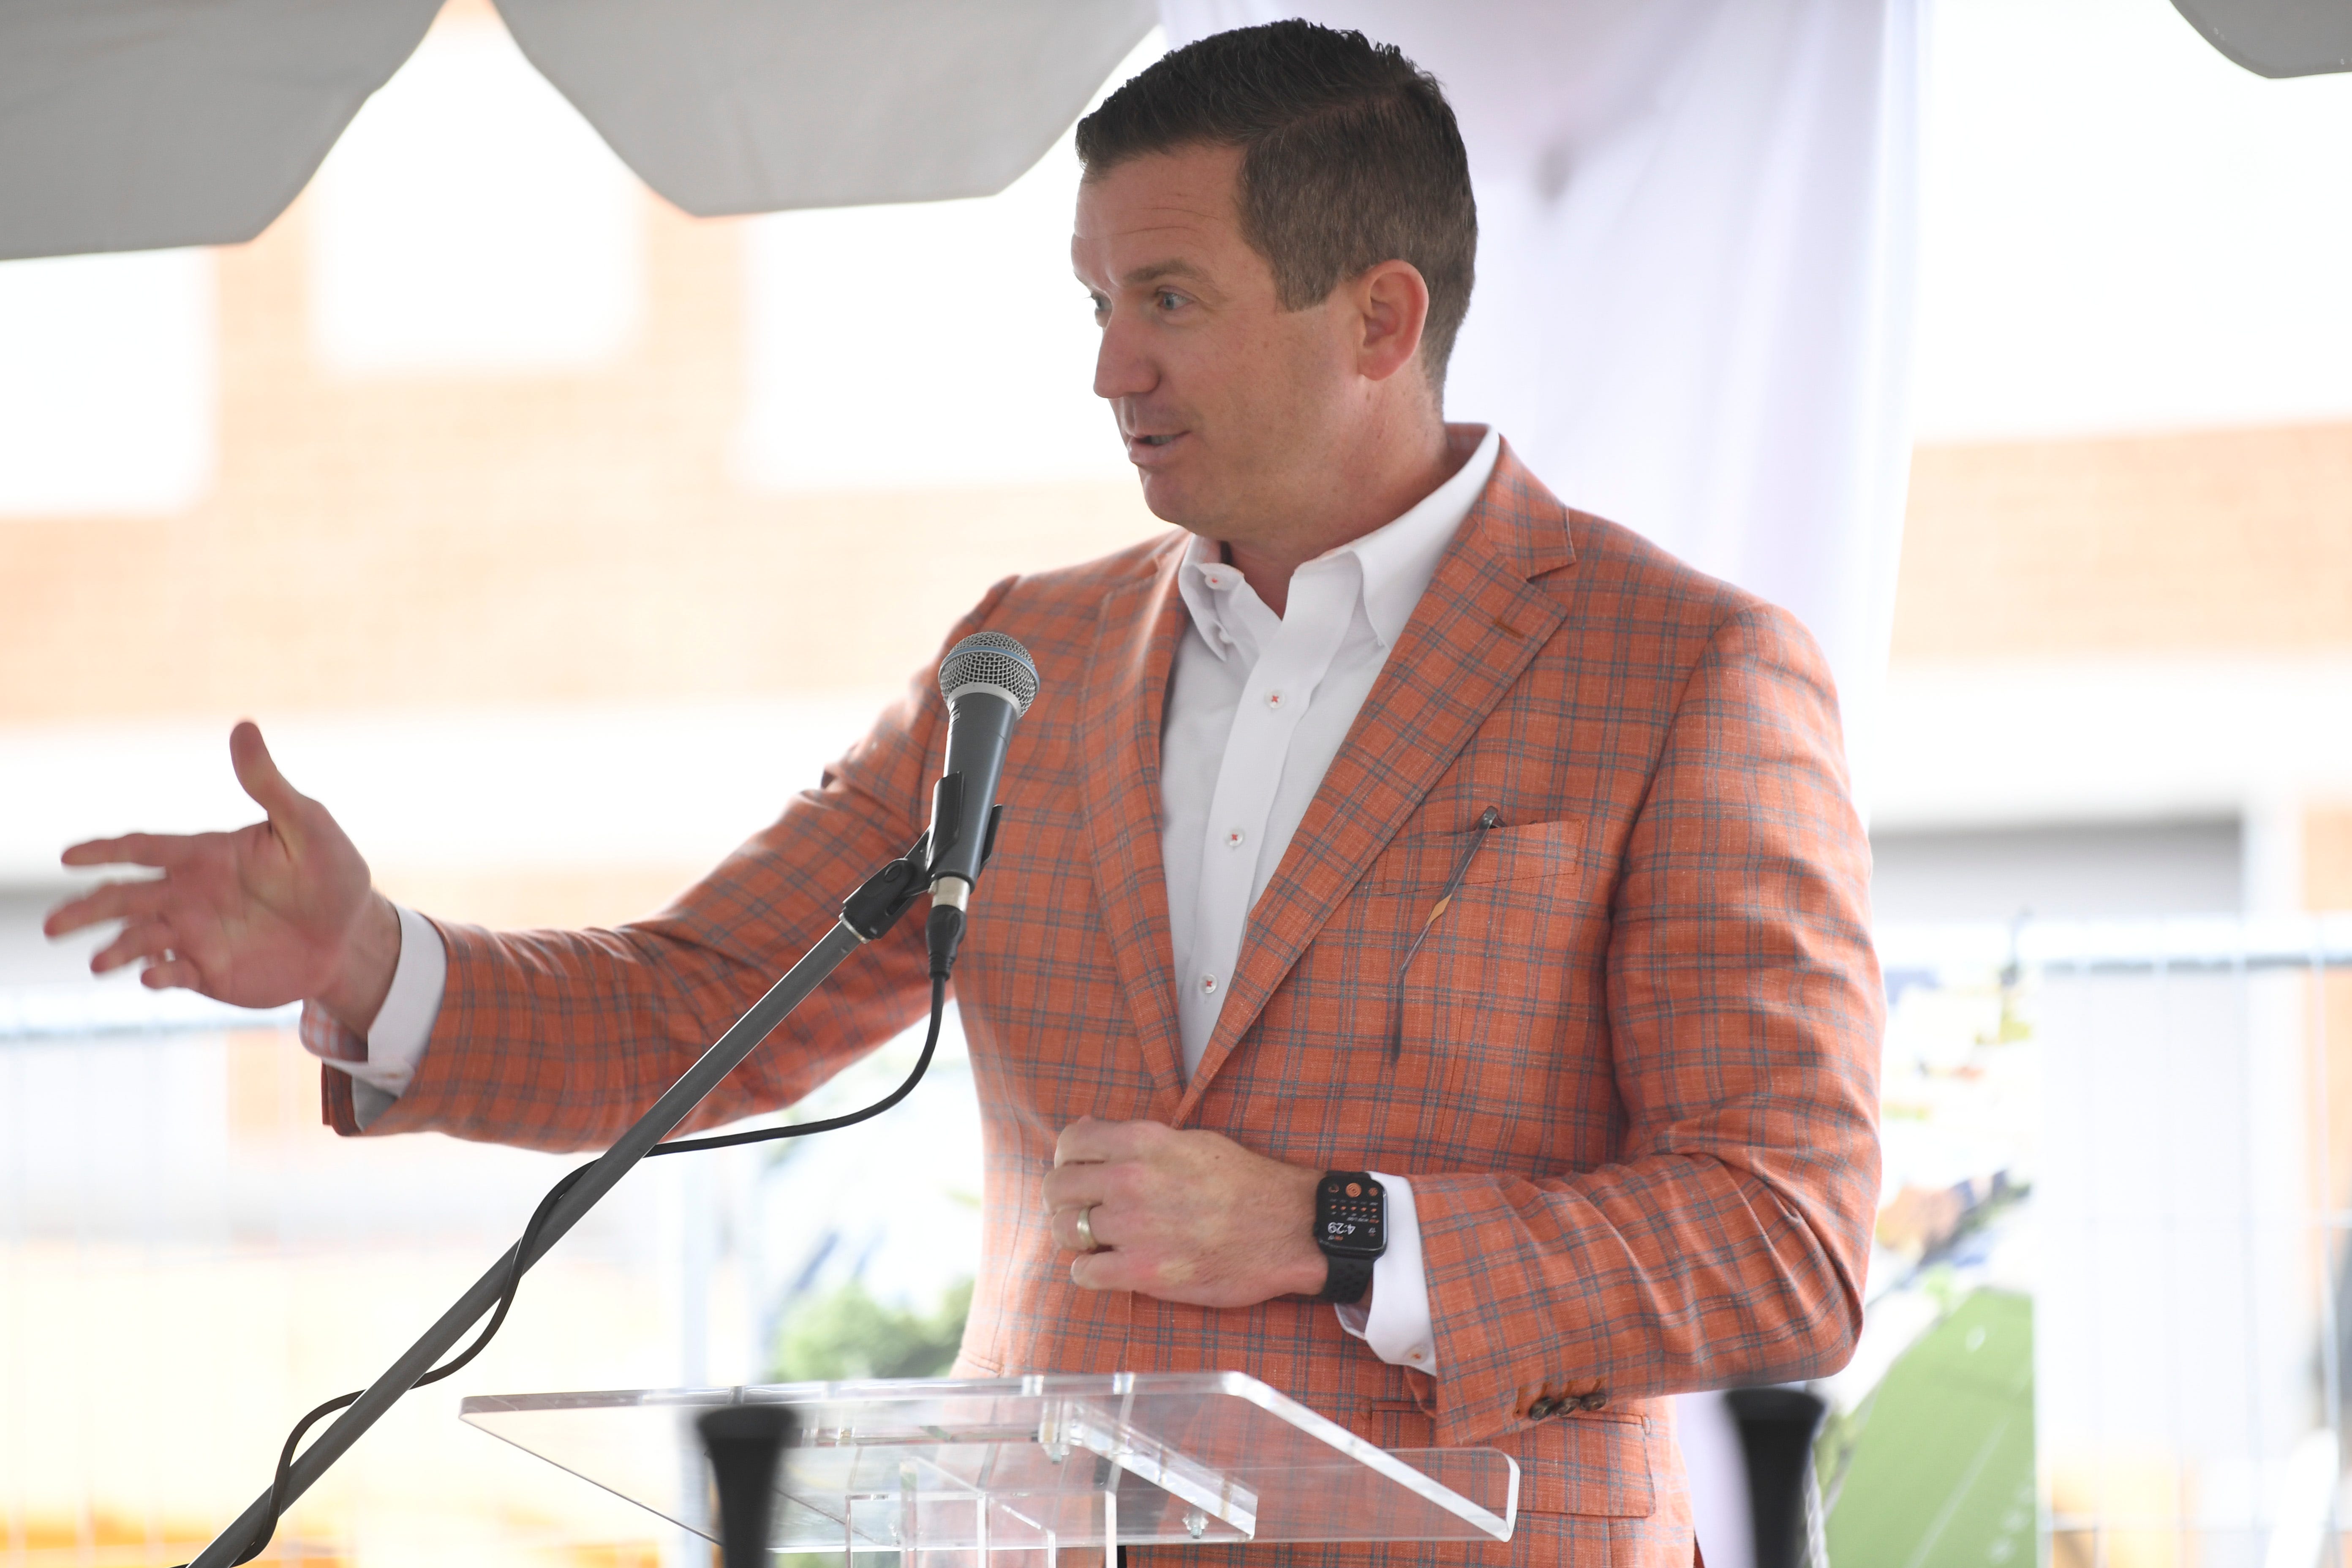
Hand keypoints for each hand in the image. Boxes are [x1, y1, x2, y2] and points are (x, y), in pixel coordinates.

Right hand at [43, 720, 399, 1030]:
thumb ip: (267, 784)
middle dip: (87, 909)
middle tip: (53, 926)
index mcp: (204, 856)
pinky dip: (158, 976)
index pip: (143, 847)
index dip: (105, 851)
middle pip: (125, 898)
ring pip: (138, 939)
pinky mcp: (209, 972)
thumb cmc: (330, 872)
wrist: (351, 934)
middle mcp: (188, 895)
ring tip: (97, 963)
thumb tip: (244, 726)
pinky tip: (151, 979)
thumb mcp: (307, 824)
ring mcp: (195, 935)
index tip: (68, 856)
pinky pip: (173, 974)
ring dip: (114, 949)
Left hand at [1042, 1117, 1326, 1307]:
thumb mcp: (1189, 1141)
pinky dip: (1090, 1271)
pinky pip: (1084, 1272)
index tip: (1077, 1172)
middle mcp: (1131, 1180)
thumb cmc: (1243, 1183)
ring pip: (1065, 1231)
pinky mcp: (1143, 1271)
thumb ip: (1134, 1139)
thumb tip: (1085, 1131)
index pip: (1070, 1143)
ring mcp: (1134, 1227)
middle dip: (1062, 1201)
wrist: (1287, 1228)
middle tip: (1081, 1211)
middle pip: (1057, 1189)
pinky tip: (1110, 1267)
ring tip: (1099, 1240)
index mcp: (1143, 1141)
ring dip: (1076, 1237)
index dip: (1067, 1159)